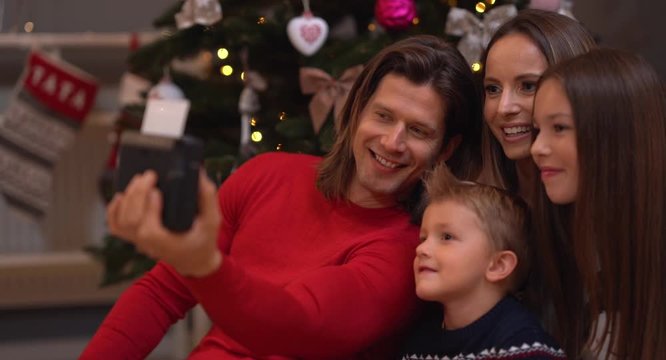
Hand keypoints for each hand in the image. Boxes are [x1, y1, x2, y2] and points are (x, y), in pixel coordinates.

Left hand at [107, 169, 222, 276]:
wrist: (195, 260)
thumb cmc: (203, 240)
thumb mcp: (212, 221)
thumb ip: (208, 198)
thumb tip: (198, 175)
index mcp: (168, 243)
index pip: (149, 230)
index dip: (150, 210)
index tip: (157, 191)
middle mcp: (149, 244)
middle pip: (132, 221)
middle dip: (137, 194)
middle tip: (149, 176)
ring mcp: (139, 241)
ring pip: (121, 222)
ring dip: (127, 198)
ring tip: (138, 181)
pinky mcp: (135, 237)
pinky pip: (115, 226)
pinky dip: (113, 210)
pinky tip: (121, 195)